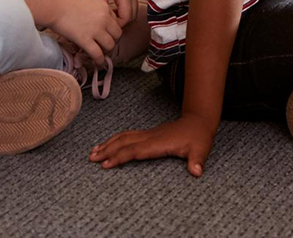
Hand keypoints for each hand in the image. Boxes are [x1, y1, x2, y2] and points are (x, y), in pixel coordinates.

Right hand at [46, 0, 122, 66]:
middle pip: (117, 34)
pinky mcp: (85, 39)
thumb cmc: (65, 3)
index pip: (117, 22)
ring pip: (110, 45)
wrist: (53, 5)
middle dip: (112, 41)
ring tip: (101, 54)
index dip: (112, 31)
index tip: (107, 36)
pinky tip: (98, 62)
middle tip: (105, 45)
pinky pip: (98, 53)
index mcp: (105, 7)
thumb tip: (98, 25)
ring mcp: (95, 29)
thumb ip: (97, 12)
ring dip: (106, 51)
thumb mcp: (88, 2)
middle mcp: (104, 18)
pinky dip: (99, 60)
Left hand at [81, 0, 138, 25]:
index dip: (117, 25)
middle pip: (133, 15)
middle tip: (108, 24)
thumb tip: (106, 20)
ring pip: (134, 10)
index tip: (106, 26)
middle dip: (122, 22)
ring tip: (109, 17)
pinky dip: (125, 9)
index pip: (126, 17)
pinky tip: (112, 8)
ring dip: (124, 16)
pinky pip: (132, 3)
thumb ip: (103, 7)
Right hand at [89, 113, 217, 175]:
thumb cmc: (199, 137)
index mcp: (159, 143)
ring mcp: (149, 134)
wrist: (199, 120)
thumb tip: (197, 172)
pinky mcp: (149, 134)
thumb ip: (197, 161)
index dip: (120, 156)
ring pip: (125, 137)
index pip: (135, 150)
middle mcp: (151, 137)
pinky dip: (116, 140)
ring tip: (93, 152)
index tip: (106, 164)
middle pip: (125, 142)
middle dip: (108, 150)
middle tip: (91, 158)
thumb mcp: (201, 149)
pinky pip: (128, 136)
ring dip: (109, 143)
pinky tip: (109, 144)